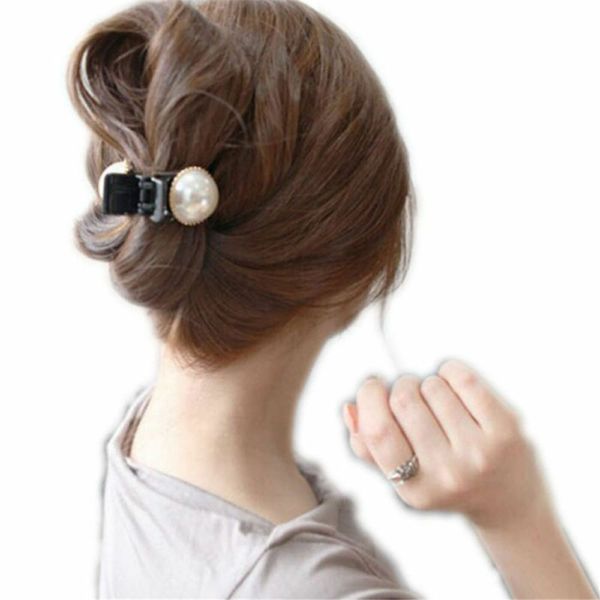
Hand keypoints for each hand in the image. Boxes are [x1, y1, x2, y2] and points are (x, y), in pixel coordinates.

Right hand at [342, 359, 553, 528]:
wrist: (509, 501)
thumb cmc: (445, 480)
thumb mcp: (403, 477)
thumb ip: (368, 446)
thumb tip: (350, 408)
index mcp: (415, 489)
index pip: (378, 432)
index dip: (368, 398)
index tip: (372, 386)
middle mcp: (448, 474)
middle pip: (403, 399)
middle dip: (401, 386)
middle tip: (410, 395)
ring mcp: (480, 451)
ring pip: (432, 385)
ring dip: (428, 384)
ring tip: (438, 402)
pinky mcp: (506, 429)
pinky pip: (463, 378)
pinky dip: (451, 372)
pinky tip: (454, 387)